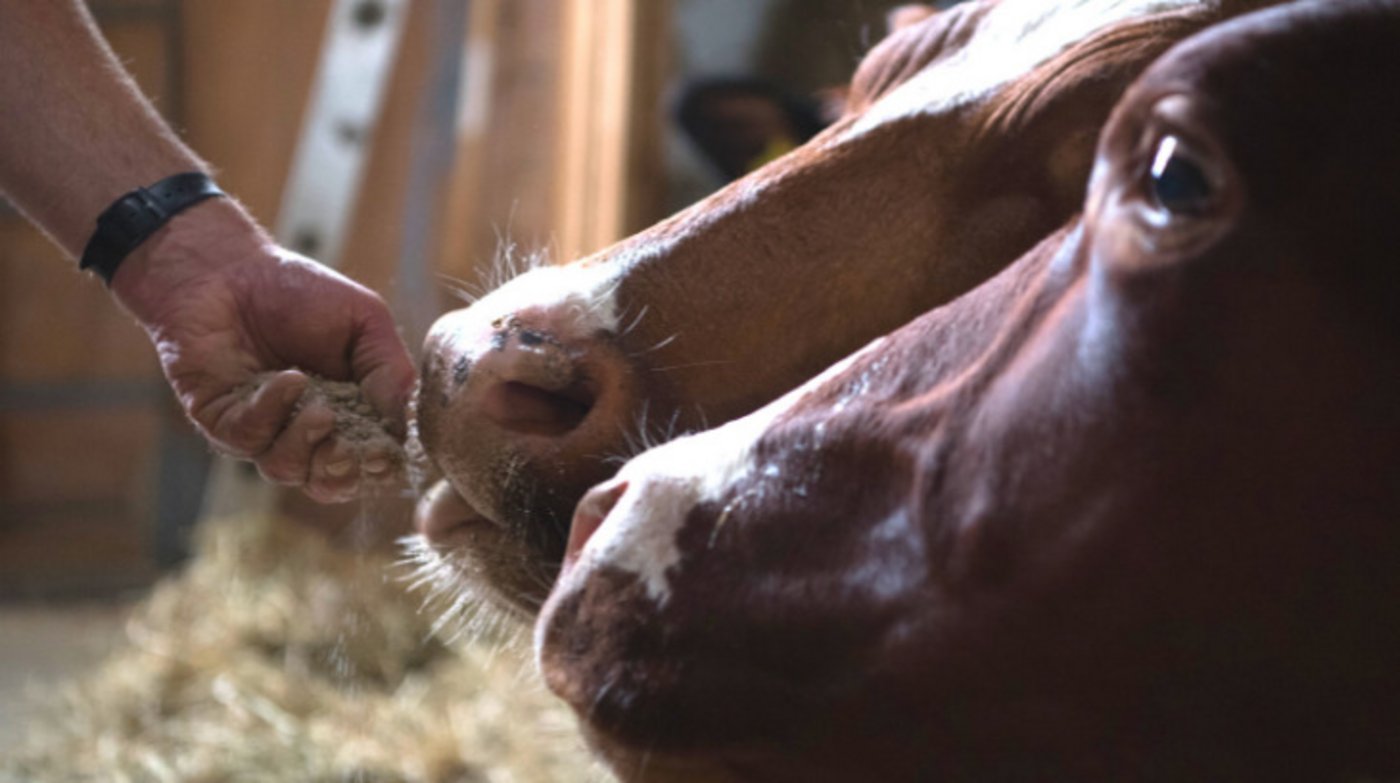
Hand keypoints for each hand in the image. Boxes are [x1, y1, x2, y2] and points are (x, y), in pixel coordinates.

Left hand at [111, 198, 416, 501]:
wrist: (227, 267)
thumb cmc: (299, 291)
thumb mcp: (365, 321)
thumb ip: (391, 371)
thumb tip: (407, 423)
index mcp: (349, 412)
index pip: (370, 460)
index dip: (379, 466)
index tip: (384, 454)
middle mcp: (305, 430)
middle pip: (329, 482)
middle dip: (342, 472)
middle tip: (349, 449)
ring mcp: (263, 429)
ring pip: (286, 470)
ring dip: (306, 443)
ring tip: (319, 410)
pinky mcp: (221, 421)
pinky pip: (247, 440)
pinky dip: (272, 412)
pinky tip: (286, 379)